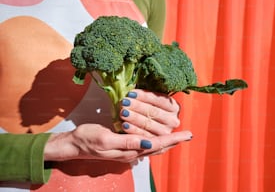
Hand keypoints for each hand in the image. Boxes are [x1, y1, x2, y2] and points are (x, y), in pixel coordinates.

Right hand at [44, 124, 191, 162]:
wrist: (75, 145)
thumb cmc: (88, 139)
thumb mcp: (106, 138)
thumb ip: (127, 142)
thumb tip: (148, 143)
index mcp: (129, 150)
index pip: (157, 144)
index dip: (173, 139)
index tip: (187, 134)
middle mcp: (132, 152)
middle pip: (158, 147)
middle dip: (174, 141)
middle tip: (187, 134)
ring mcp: (128, 151)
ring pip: (153, 147)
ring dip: (167, 141)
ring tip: (177, 136)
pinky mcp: (124, 147)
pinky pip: (145, 145)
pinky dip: (156, 140)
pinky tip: (158, 137)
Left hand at [119, 89, 179, 136]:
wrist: (150, 127)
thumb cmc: (146, 108)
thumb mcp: (149, 100)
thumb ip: (145, 95)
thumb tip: (131, 86)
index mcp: (174, 107)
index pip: (159, 100)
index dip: (144, 96)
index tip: (130, 93)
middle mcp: (173, 120)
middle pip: (154, 112)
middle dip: (137, 106)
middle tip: (124, 102)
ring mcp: (166, 133)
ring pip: (149, 124)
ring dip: (134, 118)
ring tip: (122, 112)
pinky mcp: (157, 143)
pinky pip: (144, 136)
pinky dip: (133, 130)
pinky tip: (124, 125)